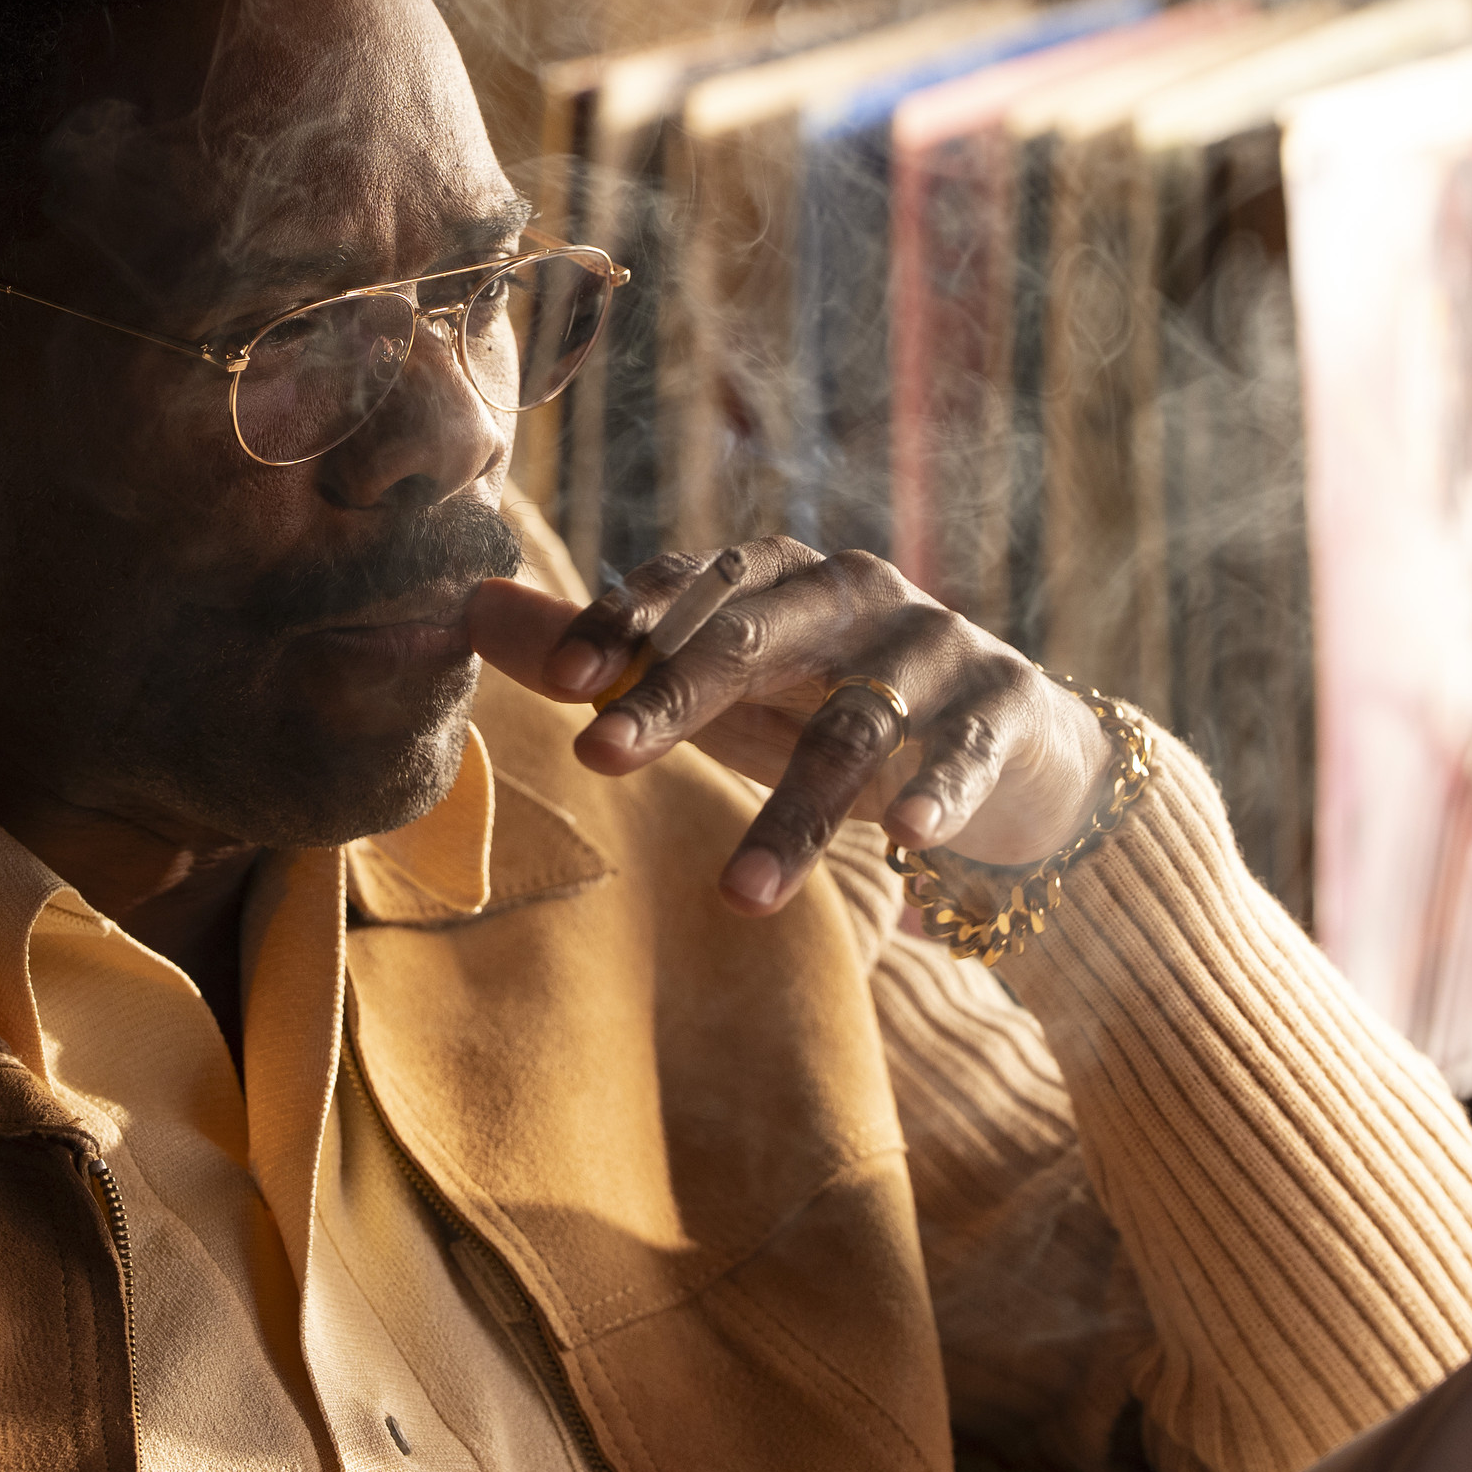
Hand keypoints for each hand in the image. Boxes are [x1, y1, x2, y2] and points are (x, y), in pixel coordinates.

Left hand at [466, 540, 1108, 914]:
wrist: (1006, 747)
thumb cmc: (828, 706)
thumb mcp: (720, 687)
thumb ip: (608, 653)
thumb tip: (465, 608)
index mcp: (777, 576)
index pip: (691, 582)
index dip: (625, 621)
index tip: (562, 683)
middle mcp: (855, 592)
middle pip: (757, 635)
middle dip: (675, 693)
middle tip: (598, 757)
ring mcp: (936, 644)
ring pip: (858, 721)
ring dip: (798, 809)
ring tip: (738, 895)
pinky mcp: (1004, 703)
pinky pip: (966, 747)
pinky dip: (941, 789)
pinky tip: (909, 841)